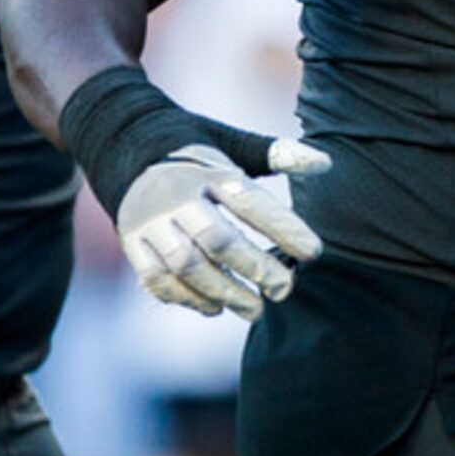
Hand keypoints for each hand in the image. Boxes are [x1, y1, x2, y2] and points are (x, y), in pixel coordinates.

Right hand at [116, 138, 329, 318]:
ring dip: (223, 292)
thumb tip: (326, 164)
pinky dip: (186, 298)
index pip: (251, 202)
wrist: (129, 149)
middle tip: (285, 290)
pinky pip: (156, 278)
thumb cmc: (198, 155)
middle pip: (218, 239)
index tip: (314, 253)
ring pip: (186, 265)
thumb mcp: (234, 145)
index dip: (285, 228)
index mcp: (211, 170)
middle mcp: (178, 196)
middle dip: (254, 268)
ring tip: (255, 310)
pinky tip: (214, 308)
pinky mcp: (132, 242)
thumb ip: (278, 155)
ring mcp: (151, 221)